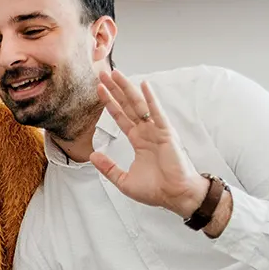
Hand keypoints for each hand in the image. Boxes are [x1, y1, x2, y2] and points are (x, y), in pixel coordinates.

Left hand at [90, 70, 208, 218]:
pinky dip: (151, 99)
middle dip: (115, 89)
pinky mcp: (166, 133)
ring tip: (116, 74)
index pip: (121, 117)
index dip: (110, 103)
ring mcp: (156, 131)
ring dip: (127, 89)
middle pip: (127, 105)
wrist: (176, 196)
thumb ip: (108, 168)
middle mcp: (147, 132)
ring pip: (139, 105)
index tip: (99, 90)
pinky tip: (143, 85)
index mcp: (138, 141)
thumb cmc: (156, 190)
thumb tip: (93, 156)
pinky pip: (157, 113)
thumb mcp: (124, 181)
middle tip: (103, 73)